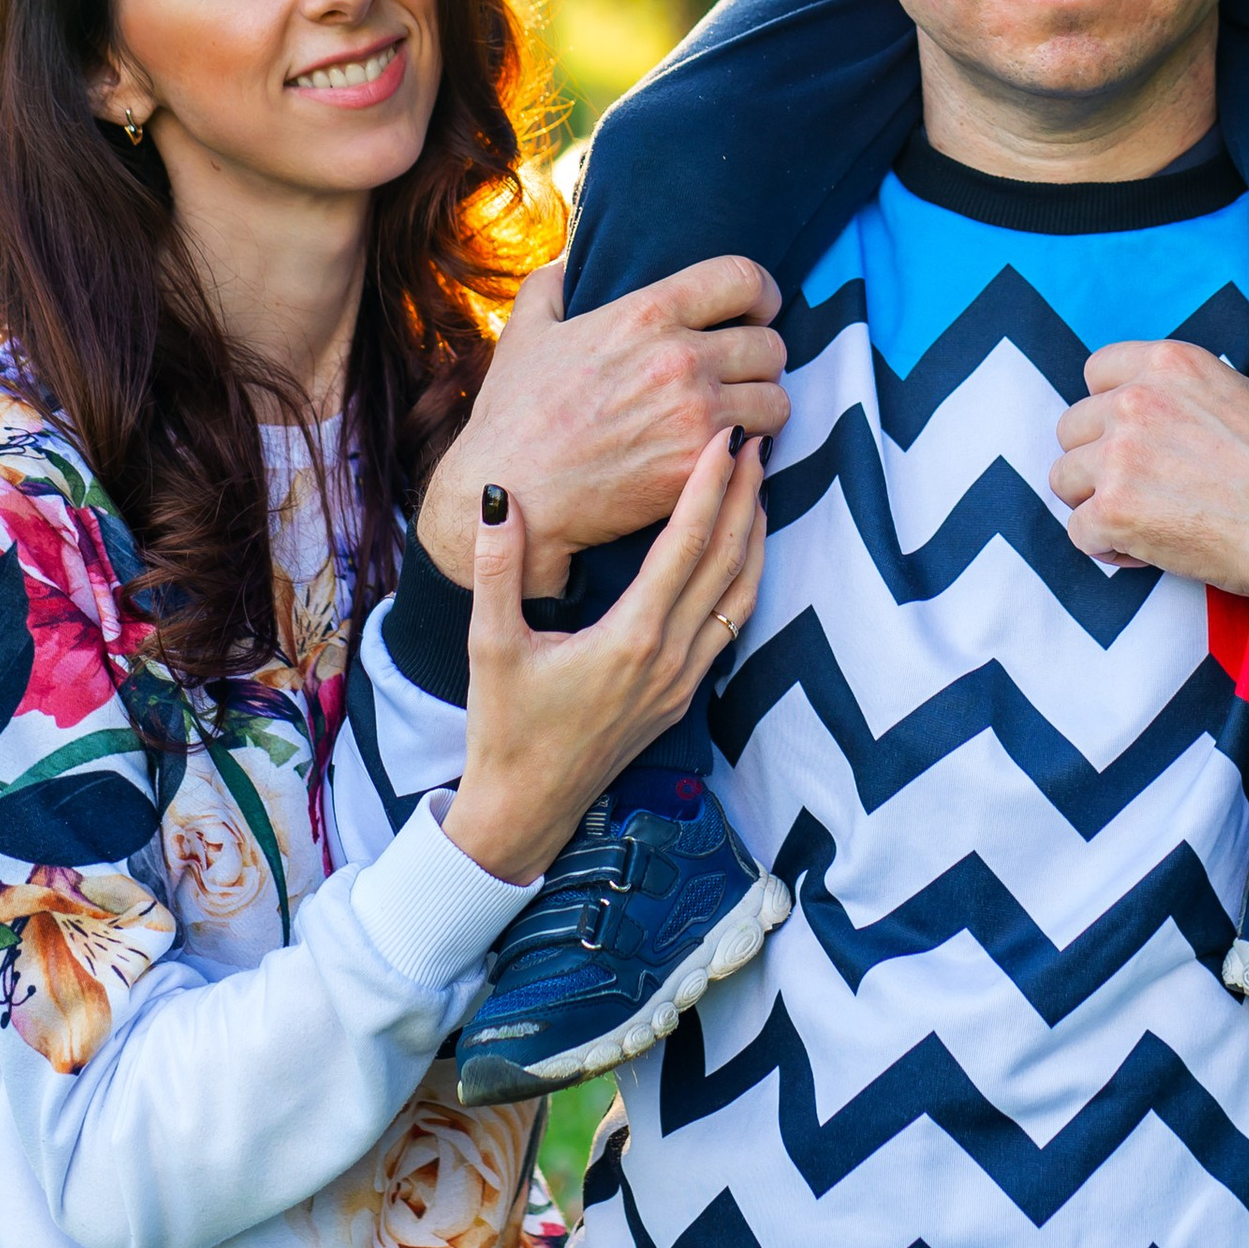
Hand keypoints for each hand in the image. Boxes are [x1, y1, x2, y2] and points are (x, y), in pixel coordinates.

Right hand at [419, 254, 788, 598]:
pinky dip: (749, 454)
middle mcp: (681, 359)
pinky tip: (723, 454)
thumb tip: (567, 260)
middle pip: (771, 345)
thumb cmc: (514, 414)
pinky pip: (759, 453)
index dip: (762, 292)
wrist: (511, 494)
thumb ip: (552, 283)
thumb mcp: (525, 331)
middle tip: (739, 374)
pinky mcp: (697, 470)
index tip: (758, 309)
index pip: (744, 278)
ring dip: (761, 408)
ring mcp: (694, 417)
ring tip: (736, 416)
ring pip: (777, 402)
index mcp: (647, 313)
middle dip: (760, 358)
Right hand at [444, 427, 768, 882]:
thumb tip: (499, 499)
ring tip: (759, 486)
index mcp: (630, 639)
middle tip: (756, 440)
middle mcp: (670, 658)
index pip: (687, 545)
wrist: (526, 809)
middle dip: (745, 496)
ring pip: (740, 595)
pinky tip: (741, 554)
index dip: (711, 486)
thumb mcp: (489, 645)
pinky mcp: (683, 696)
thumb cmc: (504, 729)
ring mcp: (683, 680)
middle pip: (726, 562)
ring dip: (754, 537)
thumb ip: (497, 570)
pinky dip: (744, 579)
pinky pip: (730, 625)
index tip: (726, 438)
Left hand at [1049, 342, 1248, 634]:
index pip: (1098, 372)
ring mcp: (1119, 455)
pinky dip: (1106, 548)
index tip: (1130, 438)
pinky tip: (1145, 552)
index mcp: (1170, 363)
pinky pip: (1079, 532)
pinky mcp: (1113, 510)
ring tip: (1141, 524)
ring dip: (1096, 504)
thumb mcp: (1248, 397)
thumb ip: (1191, 397)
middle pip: (1073, 427)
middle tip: (1139, 491)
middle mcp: (1136, 399)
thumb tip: (1172, 415)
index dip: (1110, 410)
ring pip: (1065, 479)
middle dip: (1098, 461)